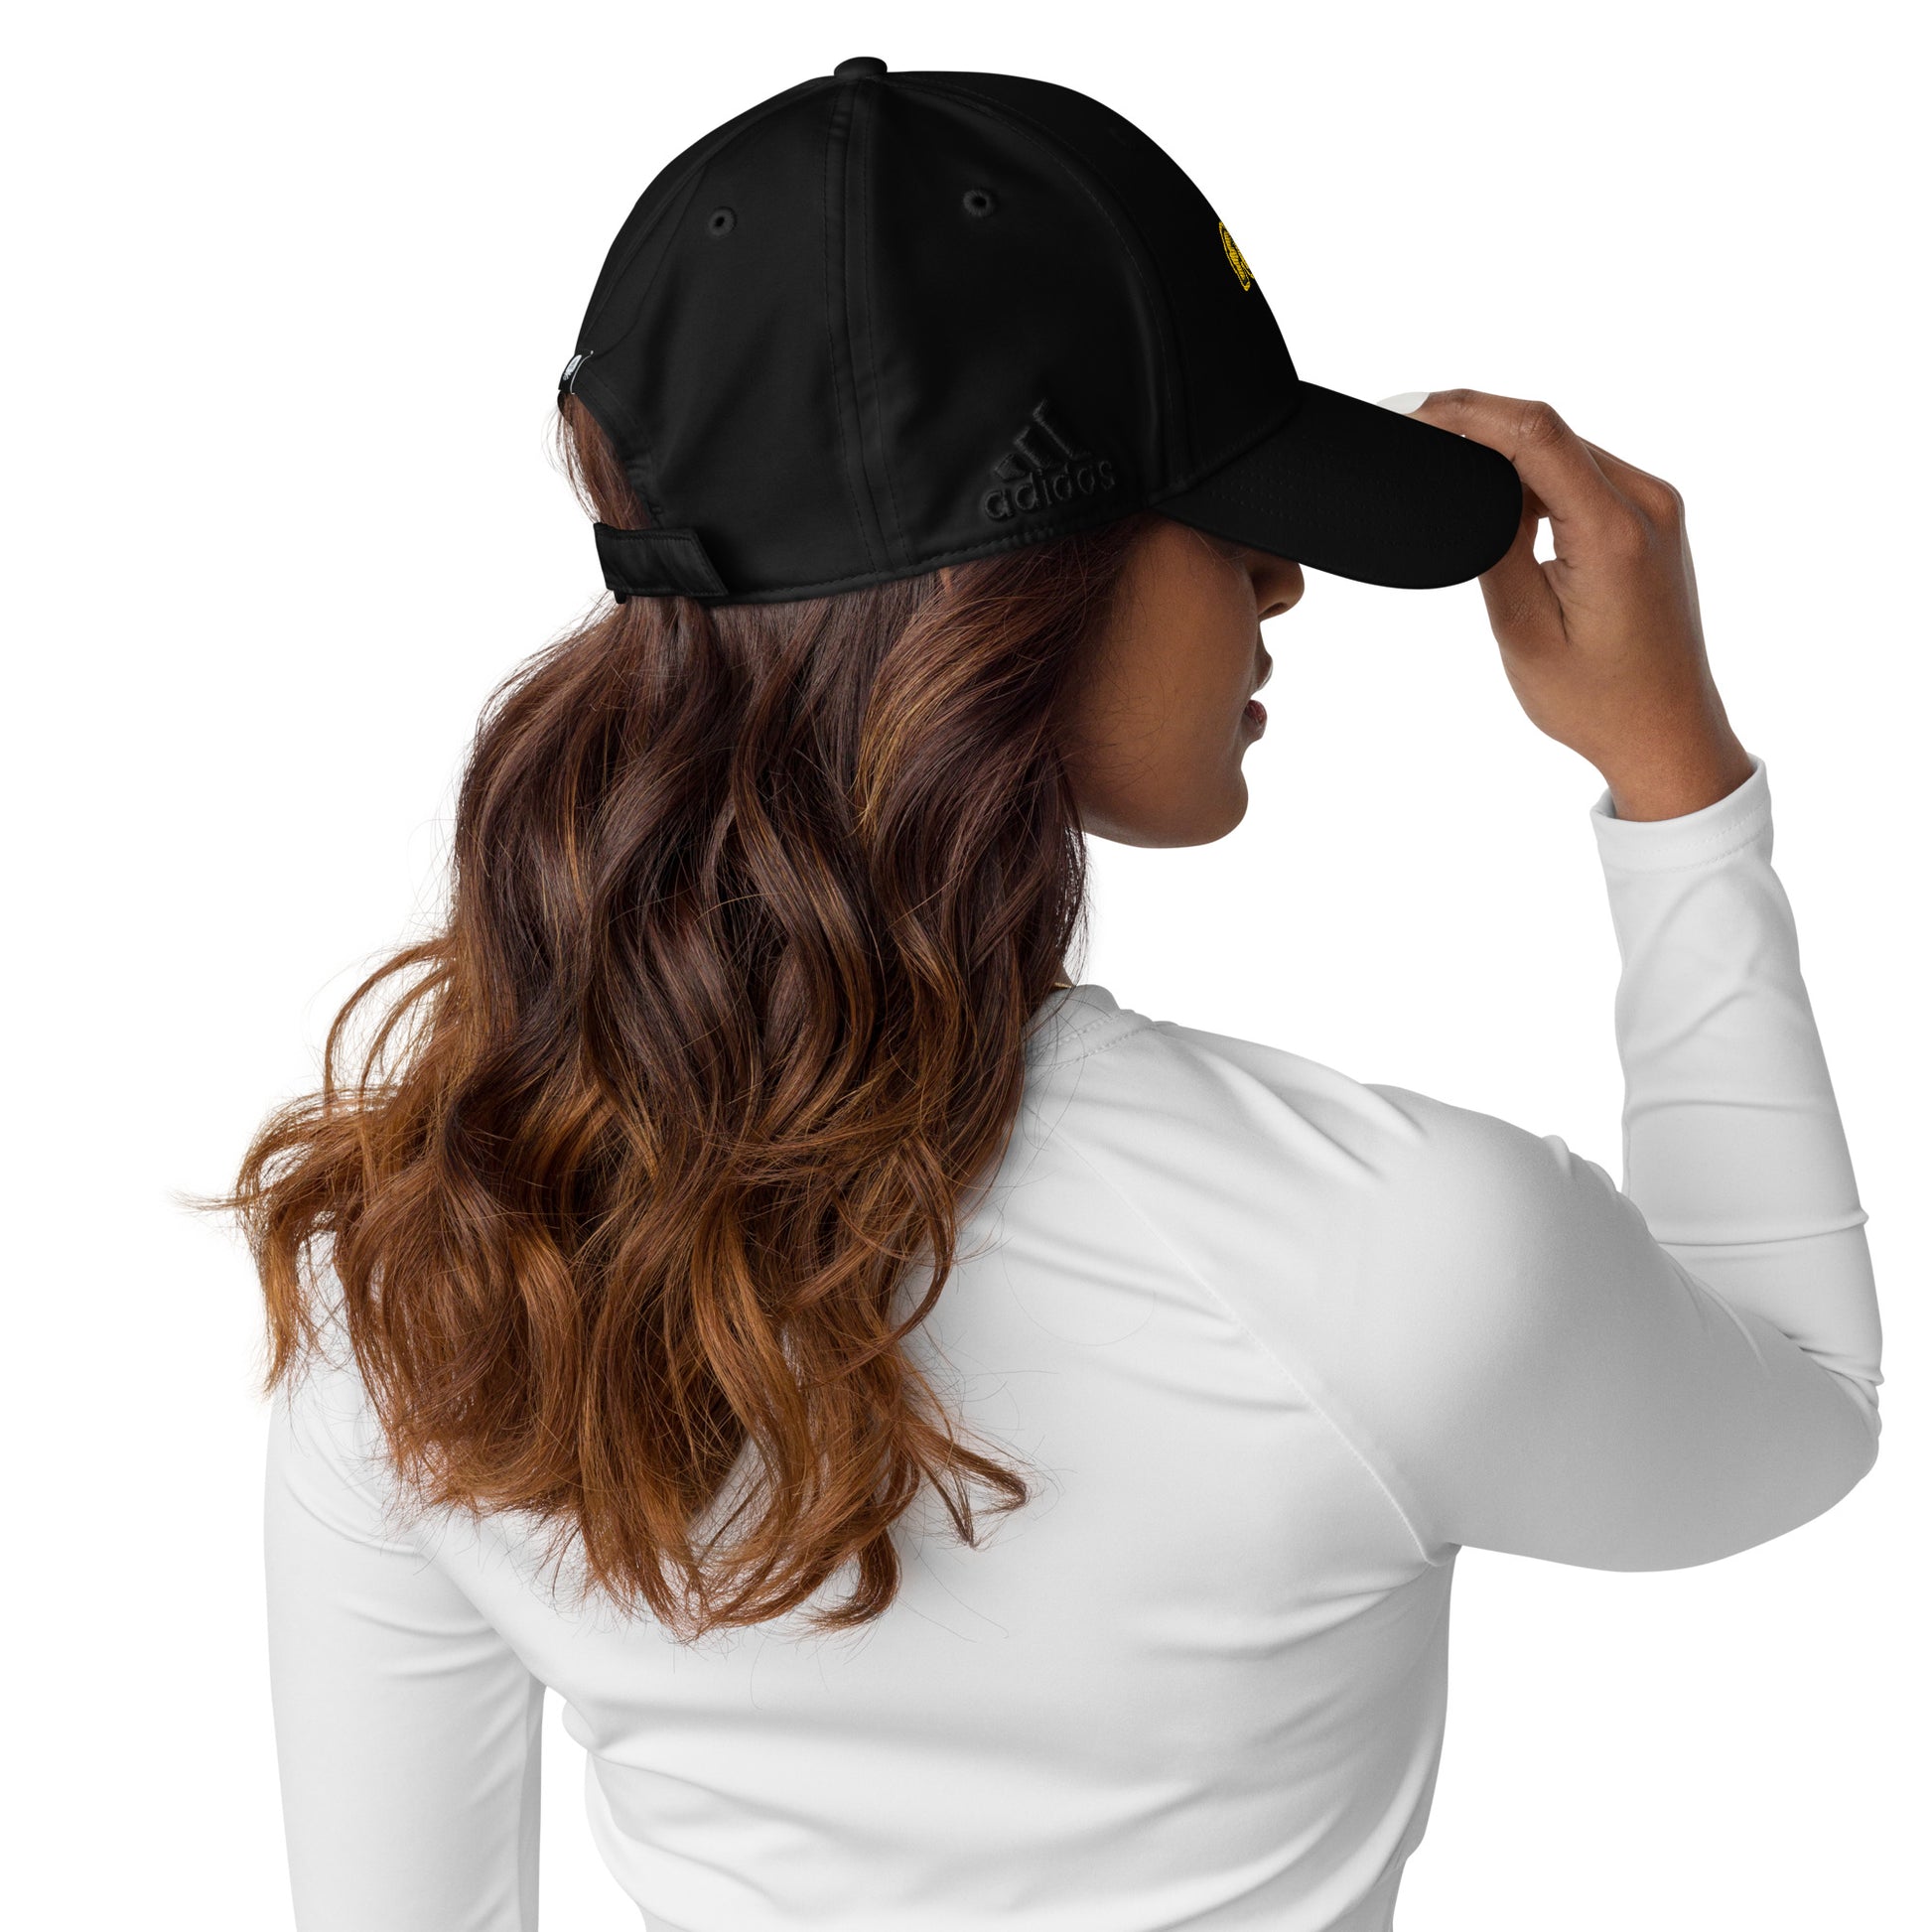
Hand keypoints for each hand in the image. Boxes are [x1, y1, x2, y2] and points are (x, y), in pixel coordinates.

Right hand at [1409, 389, 1754, 820]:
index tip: (1416, 412)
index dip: (1469, 411)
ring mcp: (1654, 506)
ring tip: (1444, 456)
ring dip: (1505, 445)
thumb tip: (1474, 485)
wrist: (1667, 734)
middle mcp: (1647, 503)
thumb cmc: (1598, 702)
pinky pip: (1583, 471)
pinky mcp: (1650, 517)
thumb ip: (1495, 548)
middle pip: (1550, 429)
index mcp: (1615, 532)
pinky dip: (1535, 469)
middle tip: (1413, 427)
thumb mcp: (1523, 631)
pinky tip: (1495, 489)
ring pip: (1565, 445)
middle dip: (1478, 421)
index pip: (1536, 434)